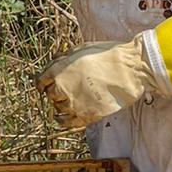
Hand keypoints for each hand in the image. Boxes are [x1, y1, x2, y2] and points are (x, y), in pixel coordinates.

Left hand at [36, 36, 155, 127]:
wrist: (130, 70)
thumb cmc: (108, 55)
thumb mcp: (82, 49)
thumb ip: (64, 58)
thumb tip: (55, 61)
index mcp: (59, 70)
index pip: (41, 80)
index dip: (43, 82)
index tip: (44, 84)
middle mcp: (62, 88)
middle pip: (50, 95)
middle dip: (54, 92)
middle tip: (63, 90)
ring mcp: (74, 104)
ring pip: (58, 108)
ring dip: (61, 105)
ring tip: (69, 101)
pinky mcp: (86, 116)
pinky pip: (68, 123)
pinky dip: (63, 121)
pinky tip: (63, 119)